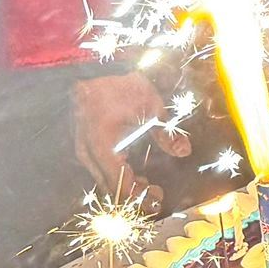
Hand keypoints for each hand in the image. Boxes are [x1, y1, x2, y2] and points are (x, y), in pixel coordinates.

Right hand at [73, 72, 188, 207]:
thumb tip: (184, 151)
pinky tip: (132, 170)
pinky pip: (100, 168)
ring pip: (104, 180)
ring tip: (147, 183)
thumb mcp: (150, 107)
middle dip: (134, 196)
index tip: (158, 200)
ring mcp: (83, 151)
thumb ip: (166, 133)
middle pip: (110, 188)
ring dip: (125, 185)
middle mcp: (89, 155)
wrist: (92, 67)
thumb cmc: (122, 86)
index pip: (120, 186)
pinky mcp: (84, 145)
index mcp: (103, 148)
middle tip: (157, 194)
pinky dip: (117, 174)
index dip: (140, 198)